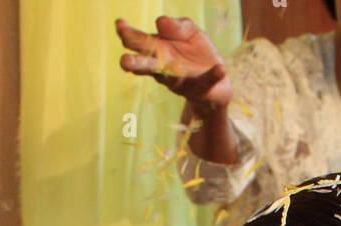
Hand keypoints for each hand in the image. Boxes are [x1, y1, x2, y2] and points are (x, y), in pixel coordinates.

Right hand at [115, 15, 231, 108]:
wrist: (217, 79)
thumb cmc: (196, 53)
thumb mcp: (189, 32)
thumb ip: (177, 27)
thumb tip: (160, 21)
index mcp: (159, 51)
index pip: (140, 43)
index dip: (129, 35)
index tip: (119, 25)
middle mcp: (165, 69)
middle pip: (148, 66)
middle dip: (137, 65)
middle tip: (124, 62)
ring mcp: (183, 82)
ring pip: (172, 80)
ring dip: (171, 75)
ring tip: (172, 70)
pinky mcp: (203, 89)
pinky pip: (207, 83)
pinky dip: (214, 76)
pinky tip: (221, 68)